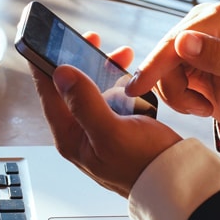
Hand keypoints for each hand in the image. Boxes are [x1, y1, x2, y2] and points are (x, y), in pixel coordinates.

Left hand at [29, 33, 182, 197]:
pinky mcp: (118, 126)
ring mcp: (99, 129)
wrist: (175, 181)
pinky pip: (110, 96)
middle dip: (80, 60)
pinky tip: (128, 73)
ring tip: (120, 54)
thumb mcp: (112, 132)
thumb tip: (61, 74)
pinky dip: (117, 81)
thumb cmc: (144, 165)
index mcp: (71, 136)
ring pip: (92, 89)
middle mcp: (80, 132)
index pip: (48, 93)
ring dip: (102, 68)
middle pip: (69, 87)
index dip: (44, 63)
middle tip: (91, 39)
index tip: (45, 38)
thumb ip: (84, 103)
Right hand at [124, 3, 219, 135]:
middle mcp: (203, 21)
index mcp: (219, 17)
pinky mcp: (184, 56)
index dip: (155, 65)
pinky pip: (163, 77)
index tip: (138, 89)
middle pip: (163, 55)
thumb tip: (183, 39)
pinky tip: (198, 102)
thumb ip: (218, 56)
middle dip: (176, 88)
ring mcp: (192, 38)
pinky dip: (177, 96)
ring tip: (203, 107)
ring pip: (160, 69)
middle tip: (200, 109)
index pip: (176, 41)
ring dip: (177, 95)